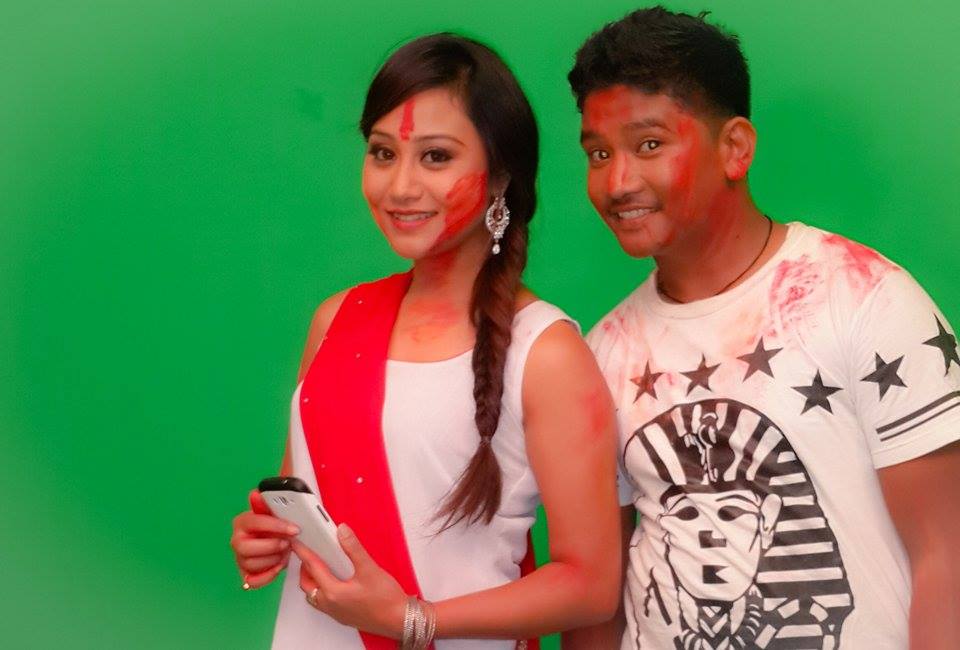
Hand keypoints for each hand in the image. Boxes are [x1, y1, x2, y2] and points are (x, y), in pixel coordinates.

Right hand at [230, 489, 299, 588]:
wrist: (277, 538)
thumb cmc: (277, 523)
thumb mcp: (276, 509)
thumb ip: (269, 500)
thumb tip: (256, 492)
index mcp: (243, 521)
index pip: (255, 522)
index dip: (276, 526)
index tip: (294, 529)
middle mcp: (237, 540)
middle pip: (246, 548)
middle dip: (272, 547)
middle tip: (288, 543)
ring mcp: (240, 559)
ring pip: (252, 565)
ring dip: (273, 560)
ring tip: (284, 553)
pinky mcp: (246, 574)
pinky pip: (252, 581)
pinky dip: (267, 577)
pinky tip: (278, 567)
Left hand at [294, 524, 406, 638]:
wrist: (399, 619)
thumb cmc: (386, 601)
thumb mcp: (369, 569)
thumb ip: (353, 548)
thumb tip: (342, 533)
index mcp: (333, 593)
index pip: (312, 567)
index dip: (303, 552)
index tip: (297, 544)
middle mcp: (330, 605)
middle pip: (307, 584)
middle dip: (304, 568)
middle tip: (308, 554)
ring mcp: (336, 612)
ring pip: (314, 595)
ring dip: (312, 581)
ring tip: (320, 566)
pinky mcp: (343, 615)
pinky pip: (323, 602)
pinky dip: (321, 590)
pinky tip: (334, 582)